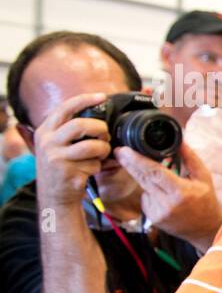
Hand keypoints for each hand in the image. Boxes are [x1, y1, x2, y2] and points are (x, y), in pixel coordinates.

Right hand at [32, 92, 111, 207]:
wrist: (54, 196)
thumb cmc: (62, 166)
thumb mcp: (56, 145)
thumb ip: (69, 130)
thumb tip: (97, 116)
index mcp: (45, 131)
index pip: (65, 108)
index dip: (84, 99)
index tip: (102, 96)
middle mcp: (48, 142)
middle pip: (81, 125)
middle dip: (100, 128)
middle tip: (105, 135)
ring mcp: (57, 158)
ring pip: (92, 146)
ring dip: (103, 150)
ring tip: (101, 154)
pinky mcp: (68, 173)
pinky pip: (94, 164)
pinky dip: (99, 166)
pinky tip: (91, 169)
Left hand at [114, 141, 221, 250]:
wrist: (206, 229)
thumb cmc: (206, 200)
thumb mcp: (204, 177)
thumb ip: (190, 158)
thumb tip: (179, 140)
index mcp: (181, 192)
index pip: (154, 172)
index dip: (137, 161)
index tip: (124, 150)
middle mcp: (167, 204)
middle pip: (143, 179)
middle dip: (129, 164)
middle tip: (120, 151)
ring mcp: (158, 213)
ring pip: (144, 188)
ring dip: (148, 181)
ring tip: (167, 187)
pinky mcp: (152, 218)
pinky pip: (146, 199)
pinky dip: (151, 194)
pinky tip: (165, 198)